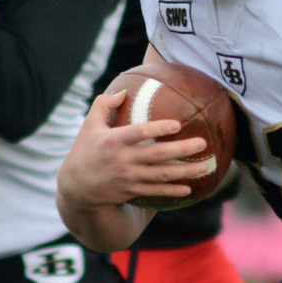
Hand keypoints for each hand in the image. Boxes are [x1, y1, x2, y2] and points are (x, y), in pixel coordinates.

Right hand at [57, 89, 207, 210]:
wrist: (76, 186)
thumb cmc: (85, 150)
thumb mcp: (89, 125)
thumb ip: (104, 105)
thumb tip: (124, 91)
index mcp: (113, 141)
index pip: (139, 133)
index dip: (158, 129)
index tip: (178, 124)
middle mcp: (122, 160)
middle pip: (157, 155)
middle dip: (181, 150)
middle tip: (202, 143)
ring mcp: (128, 178)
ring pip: (161, 175)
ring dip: (184, 172)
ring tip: (205, 167)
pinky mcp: (131, 191)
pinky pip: (155, 191)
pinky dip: (172, 191)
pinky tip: (189, 188)